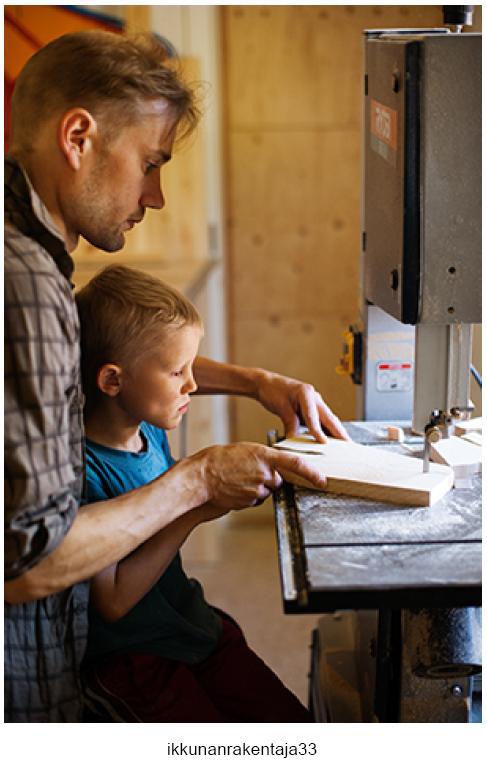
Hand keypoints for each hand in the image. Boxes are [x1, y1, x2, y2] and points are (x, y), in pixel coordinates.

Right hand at [191, 442, 327, 509]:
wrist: (201, 477)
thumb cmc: (219, 461)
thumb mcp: (244, 451)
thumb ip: (263, 459)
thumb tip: (274, 468)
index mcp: (265, 455)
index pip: (296, 463)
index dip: (312, 472)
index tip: (322, 479)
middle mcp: (265, 472)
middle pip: (279, 479)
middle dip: (270, 478)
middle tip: (250, 473)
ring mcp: (258, 489)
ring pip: (267, 491)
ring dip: (258, 488)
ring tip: (239, 480)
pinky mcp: (251, 501)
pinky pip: (256, 500)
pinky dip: (249, 496)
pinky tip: (236, 488)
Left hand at [253, 370, 349, 441]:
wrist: (267, 383)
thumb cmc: (272, 390)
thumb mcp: (280, 408)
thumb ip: (290, 424)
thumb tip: (294, 440)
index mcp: (306, 393)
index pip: (314, 416)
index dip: (318, 431)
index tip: (323, 443)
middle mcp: (314, 397)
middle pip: (330, 418)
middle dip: (340, 433)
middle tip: (349, 446)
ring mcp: (315, 403)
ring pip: (328, 420)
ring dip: (336, 433)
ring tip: (344, 447)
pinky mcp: (311, 409)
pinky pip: (322, 421)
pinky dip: (327, 431)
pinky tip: (330, 441)